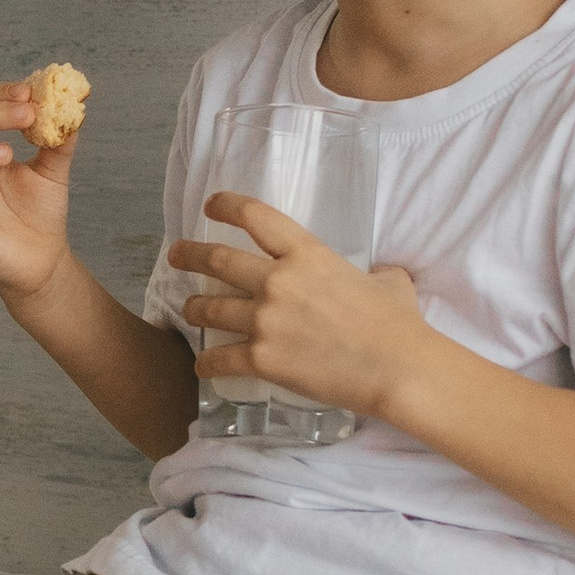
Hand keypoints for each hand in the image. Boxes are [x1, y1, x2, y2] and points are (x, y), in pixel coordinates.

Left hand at [171, 195, 430, 414]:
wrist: (398, 369)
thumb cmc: (399, 325)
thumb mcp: (389, 282)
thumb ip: (374, 273)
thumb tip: (381, 275)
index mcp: (307, 254)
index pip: (256, 217)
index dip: (228, 206)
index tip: (212, 205)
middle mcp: (278, 281)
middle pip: (218, 260)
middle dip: (190, 255)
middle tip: (175, 255)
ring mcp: (265, 320)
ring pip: (210, 309)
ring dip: (193, 308)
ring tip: (187, 308)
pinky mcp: (262, 358)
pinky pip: (219, 359)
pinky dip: (206, 363)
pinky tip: (202, 366)